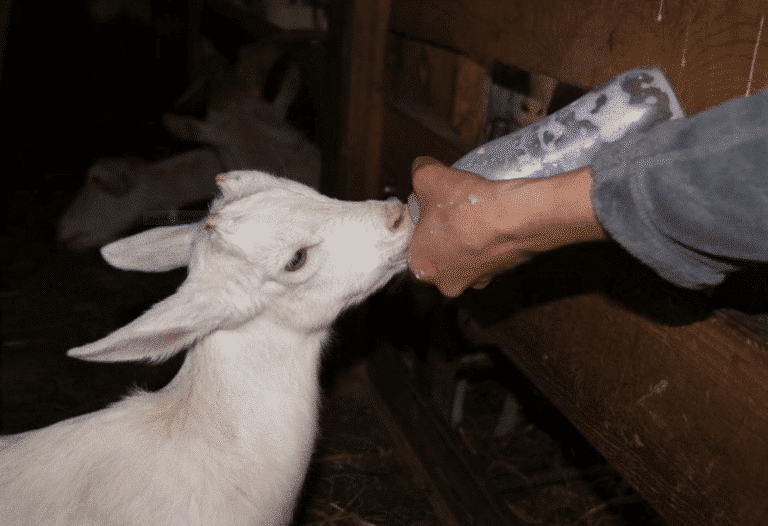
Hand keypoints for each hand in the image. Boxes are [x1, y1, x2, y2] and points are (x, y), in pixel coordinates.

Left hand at [407, 157, 606, 296]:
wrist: (513, 217)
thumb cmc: (465, 204)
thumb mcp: (428, 176)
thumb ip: (418, 172)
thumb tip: (420, 166)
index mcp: (419, 264)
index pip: (415, 239)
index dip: (424, 217)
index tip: (435, 203)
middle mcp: (444, 282)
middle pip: (438, 250)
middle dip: (445, 231)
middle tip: (455, 207)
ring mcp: (474, 282)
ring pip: (464, 255)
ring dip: (467, 238)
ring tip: (474, 212)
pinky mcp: (499, 275)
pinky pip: (486, 255)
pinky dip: (488, 242)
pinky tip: (491, 222)